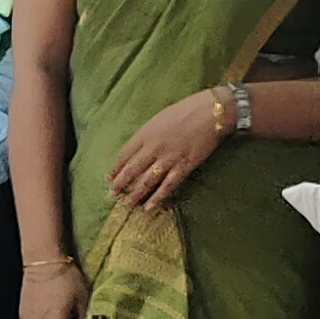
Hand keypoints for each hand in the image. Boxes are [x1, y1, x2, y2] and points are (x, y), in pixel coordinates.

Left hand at [104, 92, 229, 212]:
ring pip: (146, 181)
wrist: (211, 112)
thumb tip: (138, 149)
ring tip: (127, 205)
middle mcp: (153, 148)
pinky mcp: (183, 167)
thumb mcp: (159, 118)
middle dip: (120, 185)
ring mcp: (168, 159)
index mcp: (145, 133)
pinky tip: (149, 207)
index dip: (115, 169)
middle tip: (113, 195)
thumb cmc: (185, 110)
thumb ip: (147, 134)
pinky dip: (157, 198)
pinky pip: (167, 186)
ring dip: (135, 195)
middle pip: (131, 170)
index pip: (123, 155)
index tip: (108, 178)